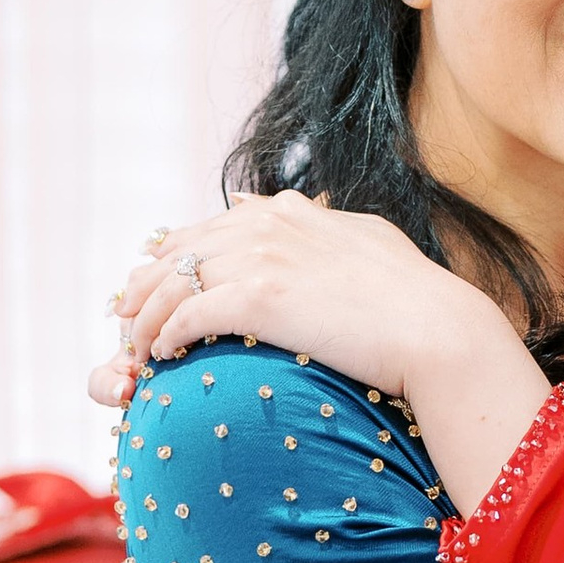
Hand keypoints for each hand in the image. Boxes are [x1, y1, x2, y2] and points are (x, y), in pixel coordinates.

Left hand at [89, 194, 447, 407]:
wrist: (437, 329)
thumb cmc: (411, 297)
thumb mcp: (364, 239)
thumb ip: (322, 223)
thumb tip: (292, 204)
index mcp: (289, 213)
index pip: (204, 229)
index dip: (171, 262)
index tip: (155, 293)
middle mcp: (267, 226)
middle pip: (174, 252)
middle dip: (143, 290)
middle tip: (126, 324)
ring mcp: (261, 258)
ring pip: (171, 284)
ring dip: (144, 320)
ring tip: (135, 350)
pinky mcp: (258, 298)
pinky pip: (187, 316)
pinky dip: (165, 337)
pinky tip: (162, 357)